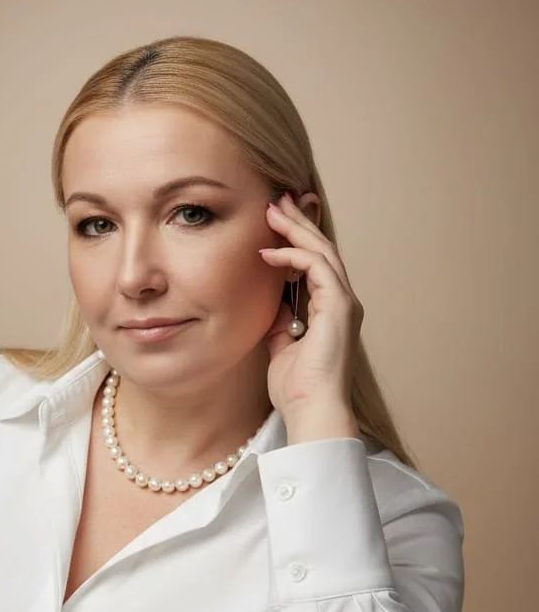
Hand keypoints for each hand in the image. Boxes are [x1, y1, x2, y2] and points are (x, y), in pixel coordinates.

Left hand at [259, 193, 363, 427]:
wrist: (312, 411)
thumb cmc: (298, 389)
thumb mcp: (282, 347)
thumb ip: (281, 322)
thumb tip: (271, 303)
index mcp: (330, 311)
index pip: (315, 265)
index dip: (297, 240)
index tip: (274, 222)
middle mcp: (341, 302)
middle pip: (321, 250)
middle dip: (299, 223)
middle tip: (277, 200)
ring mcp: (343, 303)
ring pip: (322, 252)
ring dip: (296, 229)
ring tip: (273, 210)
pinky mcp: (339, 306)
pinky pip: (317, 267)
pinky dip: (293, 255)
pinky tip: (268, 252)